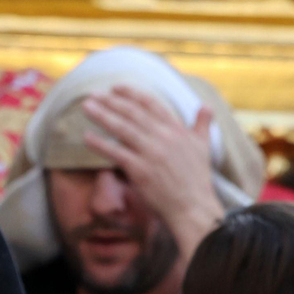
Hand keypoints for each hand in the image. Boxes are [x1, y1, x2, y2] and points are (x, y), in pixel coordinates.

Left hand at [81, 85, 223, 245]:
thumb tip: (207, 107)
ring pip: (123, 129)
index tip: (115, 87)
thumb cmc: (197, 179)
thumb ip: (202, 125)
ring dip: (102, 115)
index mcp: (177, 129)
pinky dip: (100, 144)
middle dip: (111, 101)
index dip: (132, 94)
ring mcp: (152, 153)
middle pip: (133, 113)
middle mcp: (164, 137)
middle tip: (92, 93)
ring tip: (86, 106)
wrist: (193, 207)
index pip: (152, 104)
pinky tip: (86, 137)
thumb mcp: (204, 146)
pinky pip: (116, 153)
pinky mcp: (140, 170)